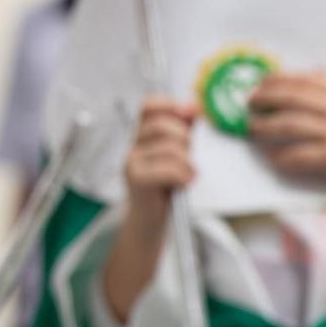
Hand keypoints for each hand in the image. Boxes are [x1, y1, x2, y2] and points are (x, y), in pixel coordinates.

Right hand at [124, 96, 197, 224]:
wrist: (150, 222)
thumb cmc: (166, 188)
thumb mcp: (177, 154)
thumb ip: (184, 129)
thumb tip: (193, 107)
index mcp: (142, 136)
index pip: (148, 106)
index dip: (168, 105)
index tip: (188, 114)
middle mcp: (132, 146)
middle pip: (162, 126)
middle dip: (185, 139)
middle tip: (190, 158)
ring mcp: (132, 162)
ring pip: (169, 148)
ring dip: (188, 162)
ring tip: (189, 174)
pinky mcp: (136, 180)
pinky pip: (168, 169)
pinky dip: (183, 175)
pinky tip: (186, 183)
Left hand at [250, 70, 325, 201]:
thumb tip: (316, 69)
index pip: (302, 80)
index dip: (276, 80)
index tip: (261, 82)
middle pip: (290, 98)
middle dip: (263, 98)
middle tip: (248, 103)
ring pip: (288, 125)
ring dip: (265, 126)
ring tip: (252, 128)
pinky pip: (299, 156)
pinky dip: (282, 157)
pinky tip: (273, 158)